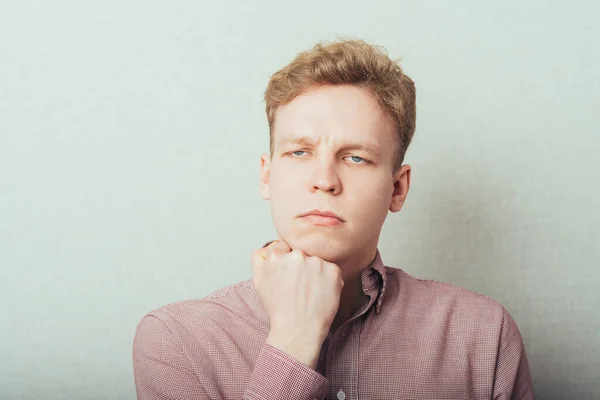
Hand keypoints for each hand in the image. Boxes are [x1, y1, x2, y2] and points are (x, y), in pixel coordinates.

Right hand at [251, 240, 343, 368]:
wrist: (298, 330)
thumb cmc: (278, 309)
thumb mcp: (258, 283)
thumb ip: (259, 259)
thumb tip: (268, 247)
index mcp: (276, 256)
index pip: (284, 247)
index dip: (286, 263)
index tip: (288, 276)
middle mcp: (296, 256)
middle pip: (300, 254)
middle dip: (301, 266)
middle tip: (299, 287)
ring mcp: (316, 262)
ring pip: (316, 261)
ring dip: (315, 272)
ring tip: (309, 292)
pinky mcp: (333, 270)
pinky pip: (331, 270)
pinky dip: (328, 279)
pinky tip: (320, 293)